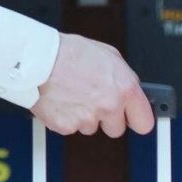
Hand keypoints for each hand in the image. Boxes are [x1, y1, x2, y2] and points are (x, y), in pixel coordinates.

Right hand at [32, 34, 156, 138]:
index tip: (132, 118)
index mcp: (124, 88)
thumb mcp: (108, 54)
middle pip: (116, 129)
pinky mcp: (67, 127)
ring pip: (91, 128)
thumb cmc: (68, 52)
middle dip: (107, 118)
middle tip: (93, 100)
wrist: (37, 59)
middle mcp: (109, 106)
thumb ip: (123, 77)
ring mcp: (88, 119)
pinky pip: (71, 128)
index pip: (144, 122)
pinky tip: (62, 100)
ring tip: (73, 94)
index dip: (137, 120)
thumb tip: (130, 88)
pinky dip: (66, 117)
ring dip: (84, 116)